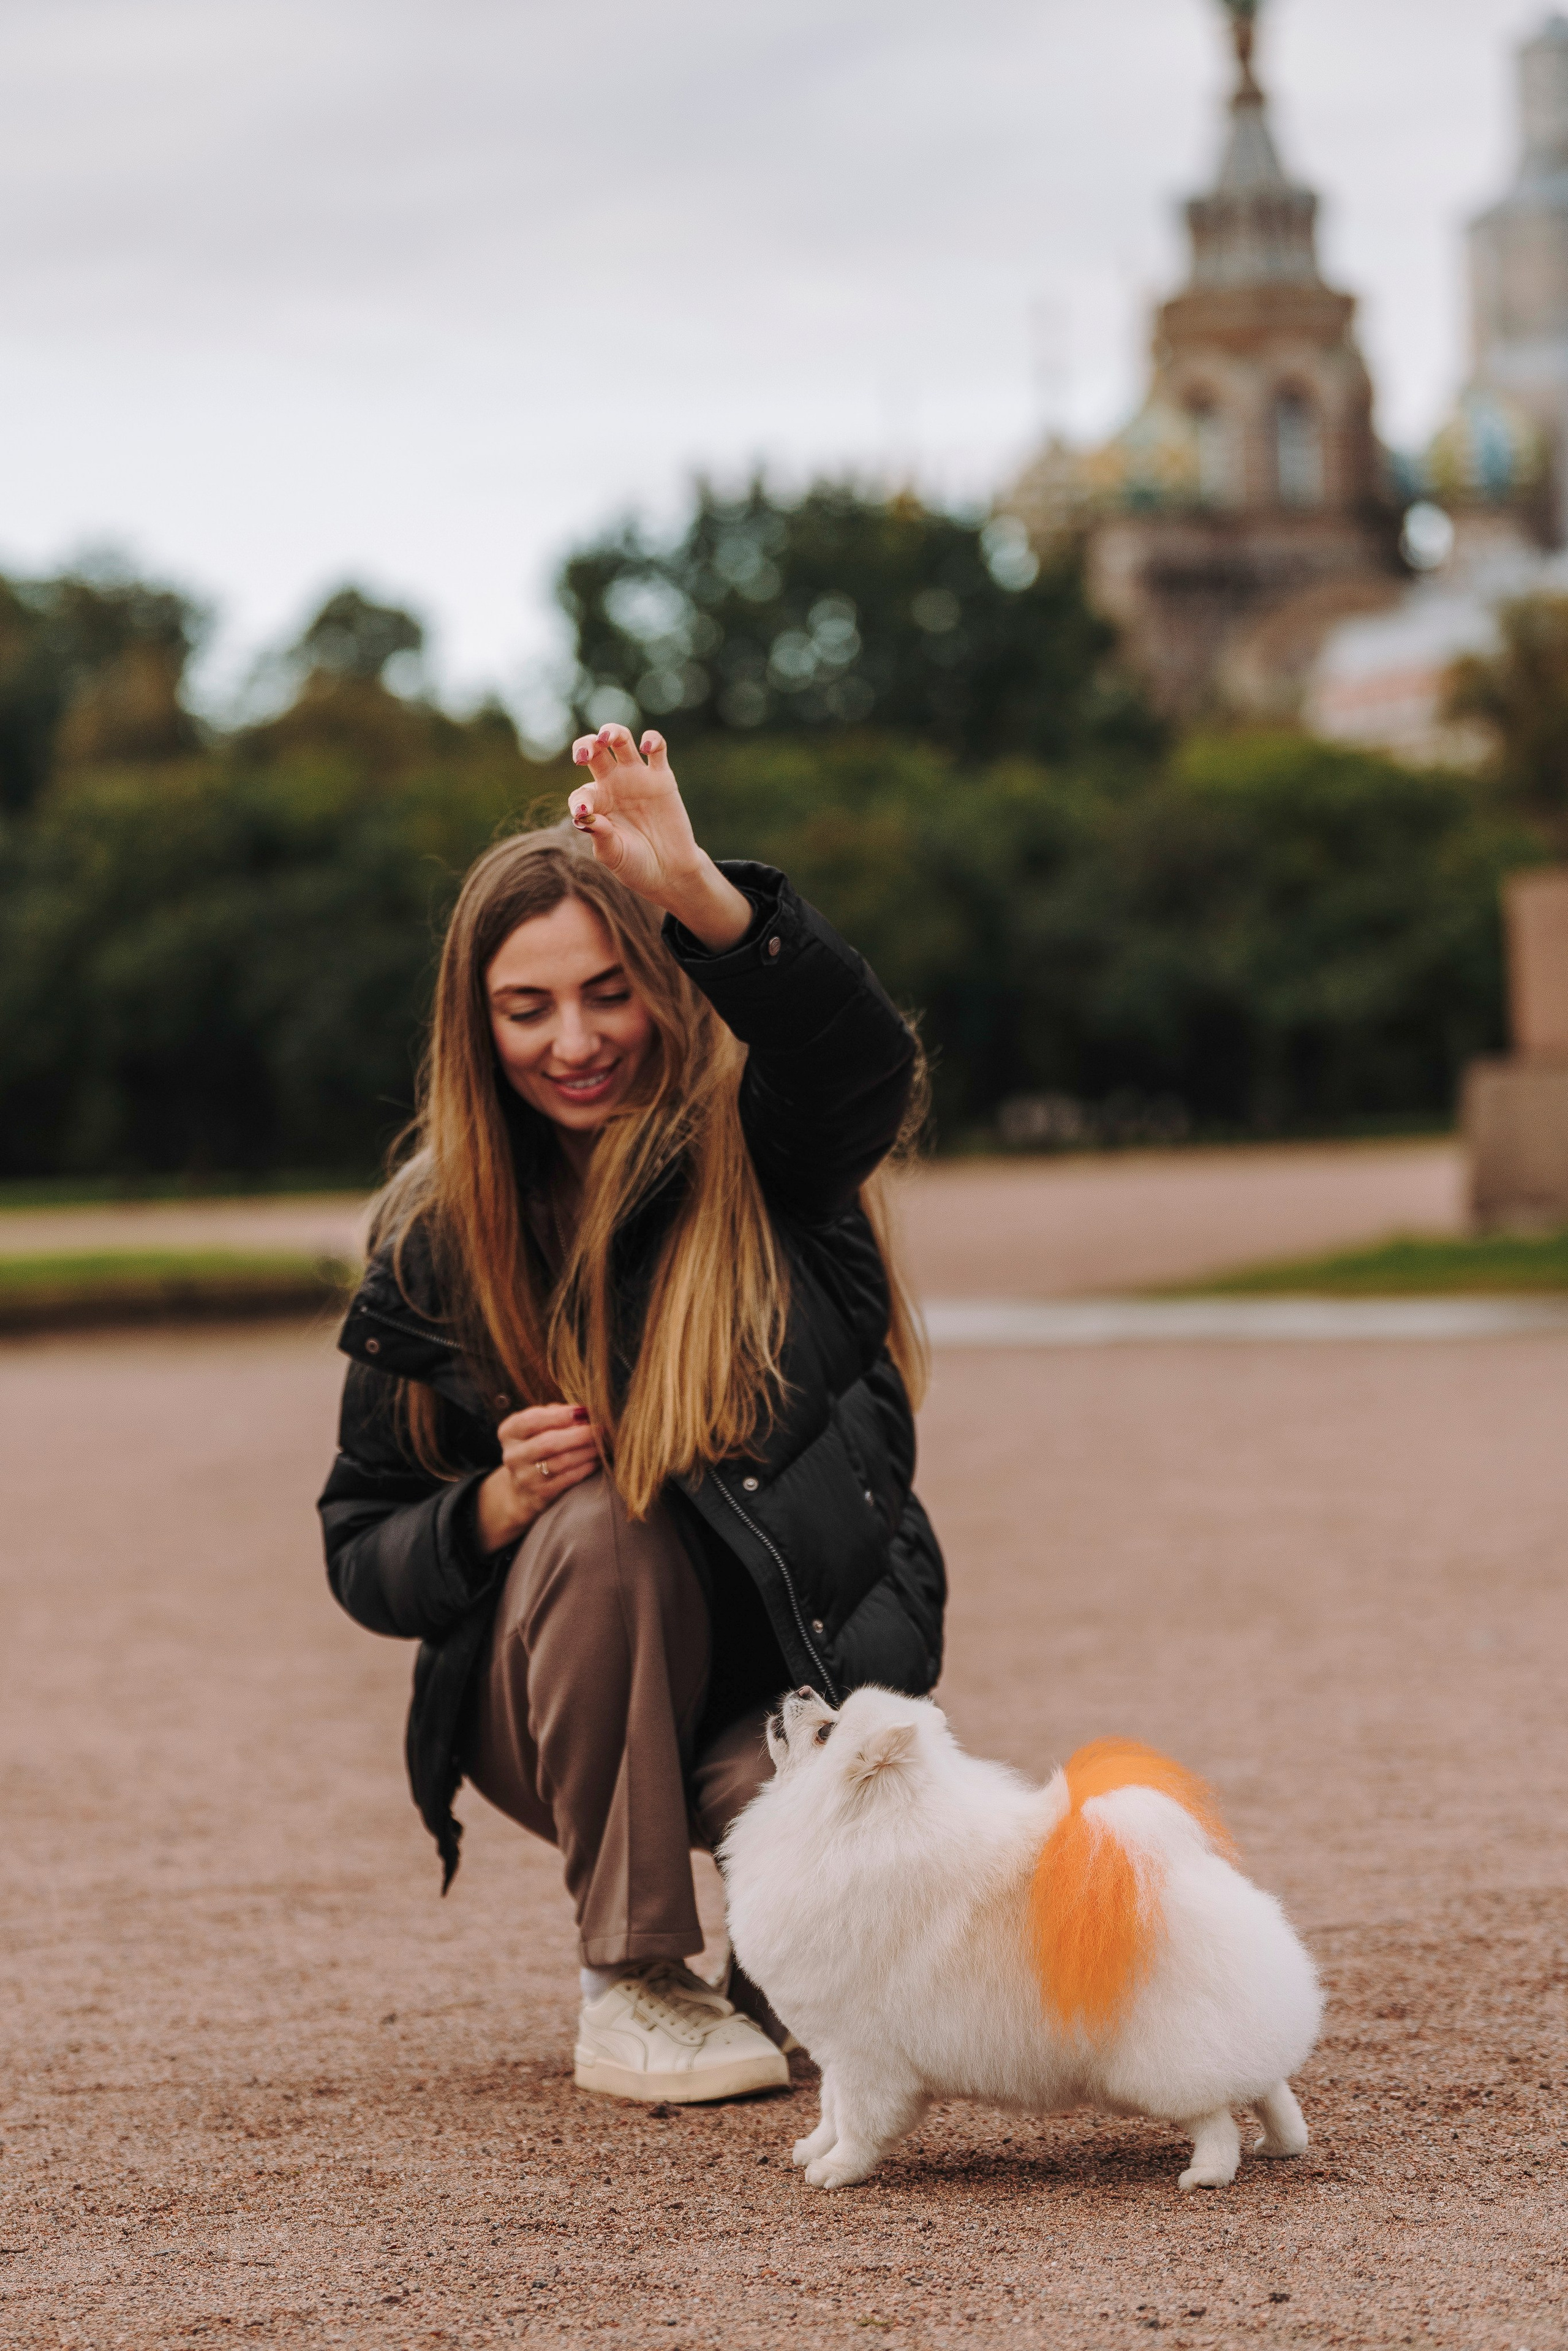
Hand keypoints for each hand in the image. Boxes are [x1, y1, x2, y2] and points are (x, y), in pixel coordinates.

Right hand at [475, 1402, 600, 1550]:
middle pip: (548, 1443)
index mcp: (509, 1432)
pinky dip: (586, 1467)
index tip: (584, 1411)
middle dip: (579, 1434)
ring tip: (601, 1443)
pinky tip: (596, 1460)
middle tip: (600, 1428)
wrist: (522, 1489)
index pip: (531, 1420)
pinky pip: (568, 1479)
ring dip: (587, 1451)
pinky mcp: (540, 1494)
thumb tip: (582, 1412)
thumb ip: (555, 1414)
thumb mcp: (537, 1428)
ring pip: (562, 1462)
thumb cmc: (537, 1448)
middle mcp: (513, 1456)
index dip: (559, 1415)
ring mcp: (525, 1478)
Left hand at [568, 724, 751, 950]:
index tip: (583, 814)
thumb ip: (600, 836)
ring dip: (612, 732)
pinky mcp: (662, 776)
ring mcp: (637, 777)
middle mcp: (613, 785)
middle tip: (582, 755)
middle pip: (594, 752)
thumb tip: (586, 818)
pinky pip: (657, 749)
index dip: (579, 801)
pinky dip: (652, 740)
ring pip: (621, 741)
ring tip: (606, 737)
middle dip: (585, 746)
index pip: (580, 793)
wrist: (670, 872)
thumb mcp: (614, 854)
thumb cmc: (636, 865)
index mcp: (596, 804)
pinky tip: (646, 747)